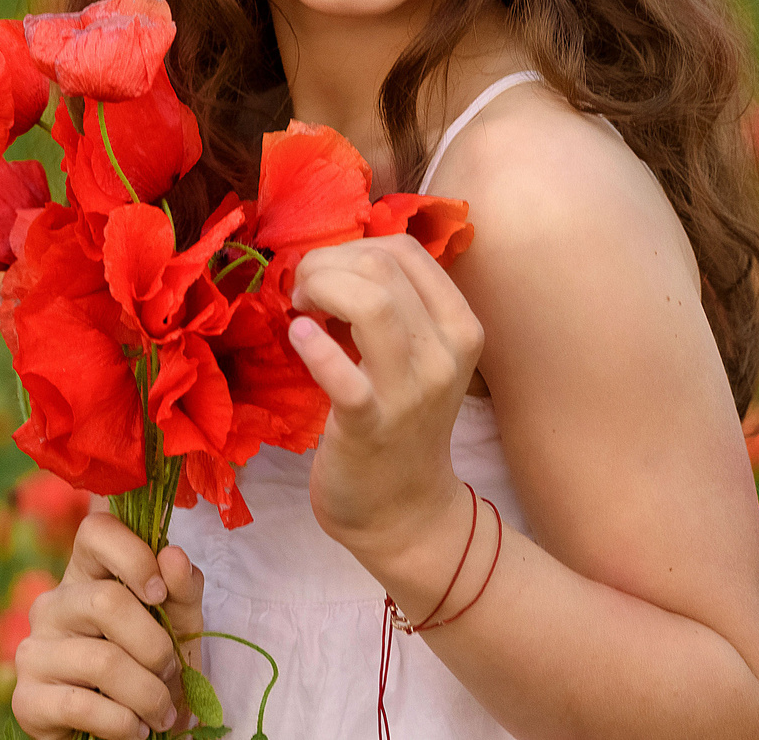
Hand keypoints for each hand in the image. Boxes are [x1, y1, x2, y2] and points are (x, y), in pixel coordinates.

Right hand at [10, 512, 205, 739]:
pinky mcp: (26, 698)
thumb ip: (182, 590)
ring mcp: (33, 650)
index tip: (160, 594)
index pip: (95, 531)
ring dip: (148, 695)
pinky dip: (124, 723)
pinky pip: (82, 705)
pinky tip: (136, 729)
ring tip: (161, 712)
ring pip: (102, 661)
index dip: (134, 556)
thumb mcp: (179, 624)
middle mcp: (52, 604)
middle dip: (155, 646)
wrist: (129, 729)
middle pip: (106, 602)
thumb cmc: (152, 665)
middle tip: (170, 672)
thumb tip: (173, 556)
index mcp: (85, 572)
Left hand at [286, 232, 485, 555]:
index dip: (353, 248)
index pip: (406, 250)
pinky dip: (314, 347)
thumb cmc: (401, 422)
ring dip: (320, 289)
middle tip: (303, 292)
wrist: (403, 511)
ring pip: (372, 302)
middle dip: (327, 264)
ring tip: (300, 309)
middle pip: (382, 265)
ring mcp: (411, 391)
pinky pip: (343, 375)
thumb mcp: (418, 357)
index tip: (327, 275)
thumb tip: (337, 257)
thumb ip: (395, 306)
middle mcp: (445, 353)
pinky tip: (298, 335)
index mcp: (460, 327)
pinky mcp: (371, 425)